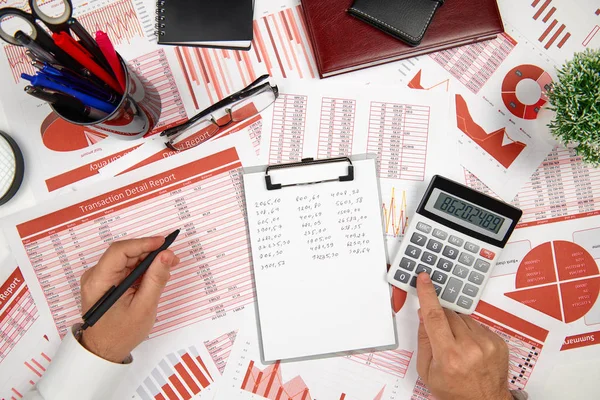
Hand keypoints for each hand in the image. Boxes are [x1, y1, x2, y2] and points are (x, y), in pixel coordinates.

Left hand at [79, 237, 179, 362]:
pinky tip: (155, 276)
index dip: (143, 243)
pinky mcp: (106, 282)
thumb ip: (155, 279)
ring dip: (147, 261)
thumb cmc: (121, 334)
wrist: (104, 351)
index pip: (120, 251)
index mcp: (99, 281)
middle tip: (172, 258)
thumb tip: (166, 256)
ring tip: (167, 268)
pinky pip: (125, 268)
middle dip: (150, 252)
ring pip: (127, 260)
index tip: (164, 243)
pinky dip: (141, 269)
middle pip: (124, 253)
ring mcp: (99, 279)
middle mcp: (95, 276)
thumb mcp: (144, 307)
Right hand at [415, 273, 511, 399]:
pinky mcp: (498, 341)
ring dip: (457, 327)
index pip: (435, 317)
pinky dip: (471, 332)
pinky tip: (471, 349)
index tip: (424, 279)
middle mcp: (470, 348)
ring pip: (464, 318)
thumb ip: (424, 340)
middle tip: (443, 337)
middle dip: (442, 320)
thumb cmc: (455, 391)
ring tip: (459, 347)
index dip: (428, 295)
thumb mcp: (427, 371)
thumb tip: (424, 314)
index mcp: (449, 356)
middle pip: (449, 315)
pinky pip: (478, 325)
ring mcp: (487, 344)